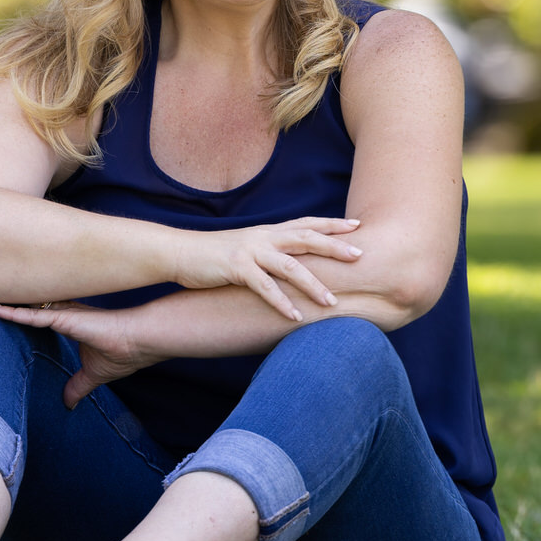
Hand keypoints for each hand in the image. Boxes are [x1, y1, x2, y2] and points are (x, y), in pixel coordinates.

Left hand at [0, 301, 157, 408]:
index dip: (22, 314)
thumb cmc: (123, 353)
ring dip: (5, 305)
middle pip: (29, 307)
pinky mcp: (65, 316)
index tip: (2, 312)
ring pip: (27, 307)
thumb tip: (68, 405)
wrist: (141, 342)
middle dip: (9, 304)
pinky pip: (32, 314)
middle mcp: (65, 313)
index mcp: (72, 323)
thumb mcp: (93, 376)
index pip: (41, 316)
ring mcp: (64, 313)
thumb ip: (78, 386)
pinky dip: (12, 312)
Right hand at [174, 216, 363, 320]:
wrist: (181, 253)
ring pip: (290, 266)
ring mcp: (251, 251)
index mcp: (269, 231)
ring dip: (313, 285)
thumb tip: (295, 263)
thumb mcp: (250, 247)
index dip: (332, 224)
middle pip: (306, 238)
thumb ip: (272, 251)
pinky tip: (295, 316)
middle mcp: (264, 237)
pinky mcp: (236, 268)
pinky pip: (264, 287)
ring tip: (332, 302)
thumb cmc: (217, 254)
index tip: (357, 226)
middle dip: (334, 246)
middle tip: (359, 255)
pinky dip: (281, 303)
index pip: (307, 223)